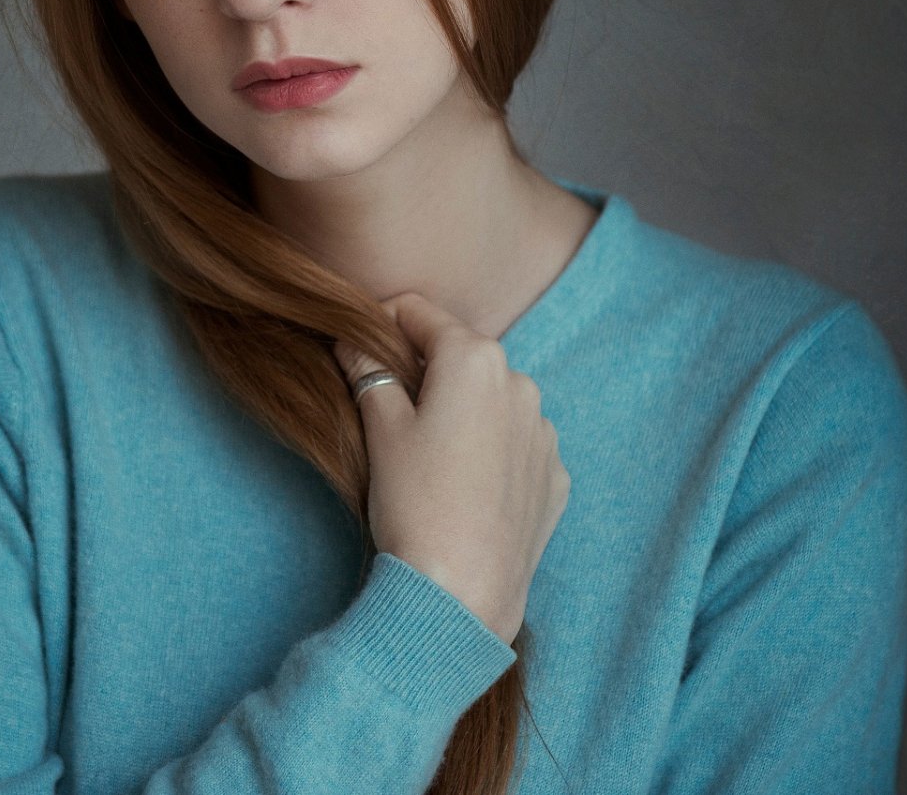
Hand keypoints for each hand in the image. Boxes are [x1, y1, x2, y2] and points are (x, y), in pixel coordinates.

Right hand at [333, 292, 570, 644]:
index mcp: (475, 360)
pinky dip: (489, 451)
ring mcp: (544, 433)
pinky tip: (462, 487)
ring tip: (428, 457)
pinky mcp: (555, 476)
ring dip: (461, 411)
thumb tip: (351, 339)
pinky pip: (516, 445)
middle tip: (387, 408)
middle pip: (461, 356)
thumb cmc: (415, 503)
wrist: (461, 593)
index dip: (383, 324)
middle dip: (426, 371)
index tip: (360, 346)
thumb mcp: (381, 430)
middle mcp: (521, 384)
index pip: (420, 313)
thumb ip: (368, 372)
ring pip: (492, 401)